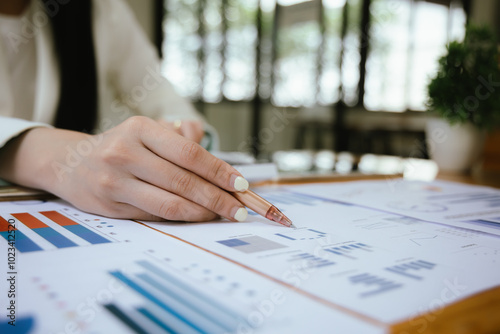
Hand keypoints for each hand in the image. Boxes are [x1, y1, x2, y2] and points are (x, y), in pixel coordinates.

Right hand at [0, 116, 248, 221]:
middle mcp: (125, 153)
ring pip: (170, 203)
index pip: (189, 153)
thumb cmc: (121, 145)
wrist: (71, 163)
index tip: (241, 184)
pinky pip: (154, 215)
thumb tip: (209, 146)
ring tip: (223, 215)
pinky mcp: (110, 206)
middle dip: (218, 198)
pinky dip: (181, 218)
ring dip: (203, 212)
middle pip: (183, 181)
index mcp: (140, 129)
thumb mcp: (147, 129)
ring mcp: (115, 181)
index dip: (219, 171)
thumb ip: (180, 135)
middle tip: (240, 209)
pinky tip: (197, 217)